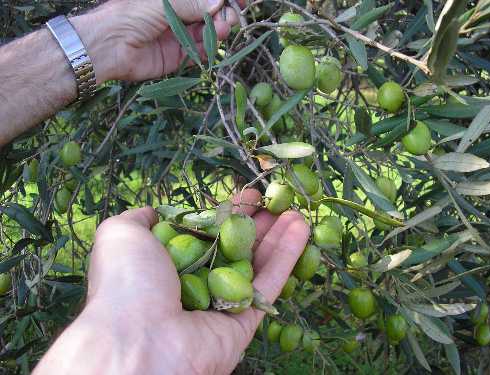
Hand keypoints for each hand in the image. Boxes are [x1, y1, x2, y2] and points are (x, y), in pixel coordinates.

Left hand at [34, 189, 309, 374]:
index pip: (205, 234)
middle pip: (233, 248)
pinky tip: (301, 229)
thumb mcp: (121, 236)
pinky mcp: (243, 323)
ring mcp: (220, 305)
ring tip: (295, 211)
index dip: (226, 214)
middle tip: (274, 200)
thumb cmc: (128, 282)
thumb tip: (153, 213)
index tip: (245, 196)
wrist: (141, 339)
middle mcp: (195, 285)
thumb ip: (138, 220)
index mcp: (167, 265)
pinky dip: (286, 257)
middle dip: (255, 223)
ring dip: (277, 237)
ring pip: (255, 265)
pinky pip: (268, 286)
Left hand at [75, 0, 243, 82]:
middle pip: (209, 13)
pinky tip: (214, 43)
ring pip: (207, 32)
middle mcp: (177, 14)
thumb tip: (219, 2)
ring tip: (223, 29)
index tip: (240, 0)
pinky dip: (209, 48)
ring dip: (218, 30)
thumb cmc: (128, 16)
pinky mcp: (178, 56)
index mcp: (170, 0)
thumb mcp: (162, 3)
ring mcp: (178, 35)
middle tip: (230, 17)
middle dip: (223, 14)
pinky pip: (199, 51)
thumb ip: (192, 3)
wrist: (107, 48)